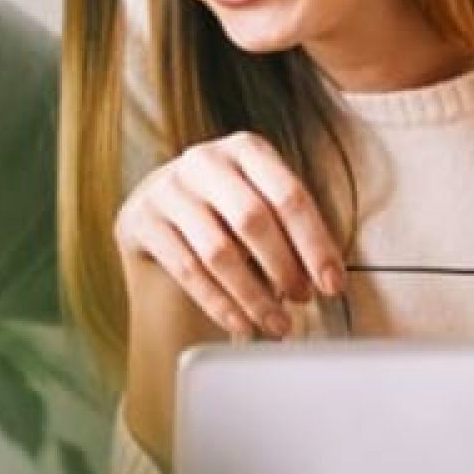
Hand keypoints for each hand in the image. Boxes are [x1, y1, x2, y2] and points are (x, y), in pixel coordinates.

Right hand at [113, 131, 342, 339]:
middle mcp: (205, 159)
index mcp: (246, 149)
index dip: (315, 245)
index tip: (333, 284)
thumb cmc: (226, 221)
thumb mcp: (262, 211)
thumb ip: (291, 234)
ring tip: (277, 324)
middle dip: (284, 268)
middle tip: (303, 301)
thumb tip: (327, 281)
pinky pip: (187, 270)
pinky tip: (241, 324)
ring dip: (254, 296)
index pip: (289, 196)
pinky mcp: (140, 219)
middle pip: (253, 219)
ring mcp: (167, 187)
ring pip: (219, 251)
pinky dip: (220, 304)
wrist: (159, 225)